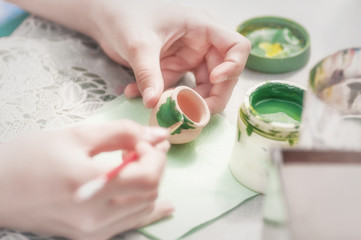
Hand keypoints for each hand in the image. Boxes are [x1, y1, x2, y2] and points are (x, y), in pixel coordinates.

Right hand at [0, 120, 172, 239]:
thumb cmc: (28, 158)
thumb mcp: (76, 135)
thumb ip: (122, 133)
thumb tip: (158, 134)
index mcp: (89, 185)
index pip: (148, 176)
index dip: (155, 155)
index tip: (143, 140)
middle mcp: (95, 216)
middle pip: (150, 191)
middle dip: (155, 165)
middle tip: (143, 147)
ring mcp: (93, 230)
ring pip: (144, 207)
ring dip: (149, 183)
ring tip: (137, 165)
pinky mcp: (90, 236)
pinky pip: (130, 223)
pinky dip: (147, 208)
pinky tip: (163, 204)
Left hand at [89, 0, 250, 112]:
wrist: (106, 16)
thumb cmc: (126, 16)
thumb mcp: (139, 45)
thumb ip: (149, 74)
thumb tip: (154, 104)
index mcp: (202, 28)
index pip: (237, 47)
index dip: (233, 67)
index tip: (214, 80)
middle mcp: (201, 43)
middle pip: (223, 74)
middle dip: (211, 96)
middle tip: (194, 114)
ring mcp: (188, 56)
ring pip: (202, 86)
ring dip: (188, 102)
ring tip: (167, 110)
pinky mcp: (175, 67)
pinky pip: (178, 88)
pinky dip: (163, 96)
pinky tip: (137, 95)